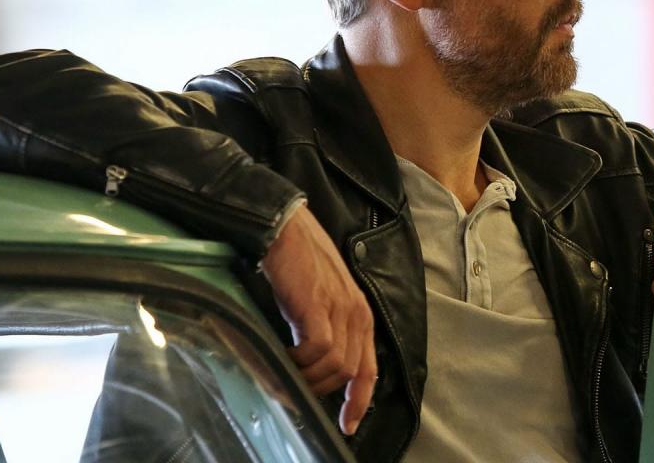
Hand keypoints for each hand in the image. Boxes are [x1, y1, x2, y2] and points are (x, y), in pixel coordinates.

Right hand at [261, 206, 375, 435]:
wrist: (284, 229)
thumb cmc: (299, 262)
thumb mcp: (322, 299)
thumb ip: (327, 327)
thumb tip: (315, 364)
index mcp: (361, 314)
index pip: (369, 367)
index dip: (360, 400)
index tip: (347, 425)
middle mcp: (357, 313)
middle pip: (350, 371)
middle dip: (324, 391)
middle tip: (298, 394)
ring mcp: (340, 309)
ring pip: (334, 365)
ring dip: (309, 378)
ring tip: (287, 375)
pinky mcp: (318, 307)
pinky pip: (316, 351)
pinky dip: (299, 362)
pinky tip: (284, 357)